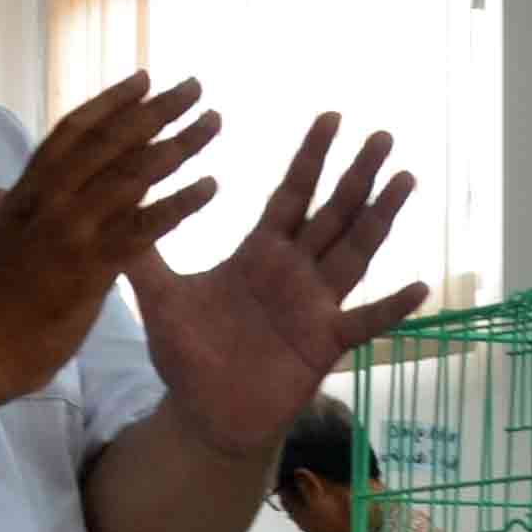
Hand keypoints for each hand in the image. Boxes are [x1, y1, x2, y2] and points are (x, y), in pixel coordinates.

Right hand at [0, 76, 220, 403]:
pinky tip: (212, 186)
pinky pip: (146, 227)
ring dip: (179, 145)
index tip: (144, 78)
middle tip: (195, 85)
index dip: (111, 102)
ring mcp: (70, 230)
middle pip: (112, 141)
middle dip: (157, 110)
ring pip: (133, 175)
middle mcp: (49, 200)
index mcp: (26, 192)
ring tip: (215, 123)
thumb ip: (8, 212)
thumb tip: (2, 191)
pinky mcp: (91, 267)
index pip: (73, 131)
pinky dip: (182, 203)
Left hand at [133, 114, 423, 466]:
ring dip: (381, 217)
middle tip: (383, 134)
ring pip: (356, 252)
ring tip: (406, 178)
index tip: (331, 116)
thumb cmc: (187, 356)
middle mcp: (295, 273)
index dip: (310, 157)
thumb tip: (109, 202)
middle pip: (333, 213)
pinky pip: (365, 322)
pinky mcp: (325, 344)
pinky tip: (421, 285)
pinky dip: (392, 306)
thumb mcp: (160, 298)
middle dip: (357, 174)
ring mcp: (315, 307)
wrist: (203, 415)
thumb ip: (143, 253)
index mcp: (260, 254)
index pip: (291, 195)